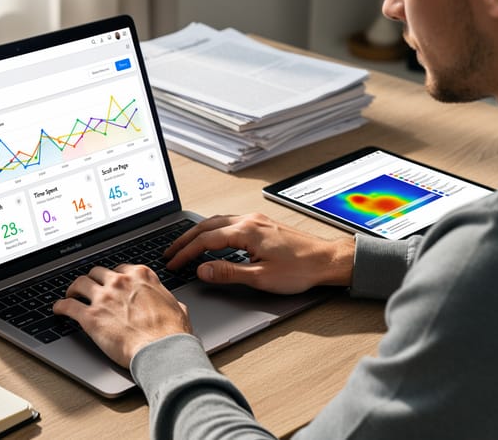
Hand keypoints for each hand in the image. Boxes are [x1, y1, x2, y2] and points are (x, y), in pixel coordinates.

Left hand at [53, 264, 192, 367]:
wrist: (162, 351)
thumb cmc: (172, 334)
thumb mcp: (177, 308)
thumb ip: (168, 301)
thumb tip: (172, 305)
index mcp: (141, 276)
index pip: (121, 269)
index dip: (114, 277)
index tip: (111, 282)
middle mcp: (120, 282)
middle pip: (98, 272)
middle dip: (93, 280)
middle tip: (90, 288)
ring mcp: (104, 297)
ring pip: (80, 283)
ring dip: (74, 288)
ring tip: (71, 294)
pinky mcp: (90, 317)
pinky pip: (68, 306)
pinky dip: (60, 306)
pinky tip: (58, 309)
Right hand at [165, 213, 353, 293]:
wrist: (327, 259)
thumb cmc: (300, 269)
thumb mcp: (261, 277)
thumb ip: (228, 273)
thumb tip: (202, 270)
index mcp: (246, 231)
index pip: (205, 240)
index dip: (185, 252)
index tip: (173, 263)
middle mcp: (249, 221)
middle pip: (206, 226)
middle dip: (185, 239)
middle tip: (169, 252)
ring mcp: (256, 220)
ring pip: (217, 221)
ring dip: (198, 233)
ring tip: (184, 246)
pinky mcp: (262, 224)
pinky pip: (229, 222)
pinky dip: (213, 230)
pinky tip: (212, 239)